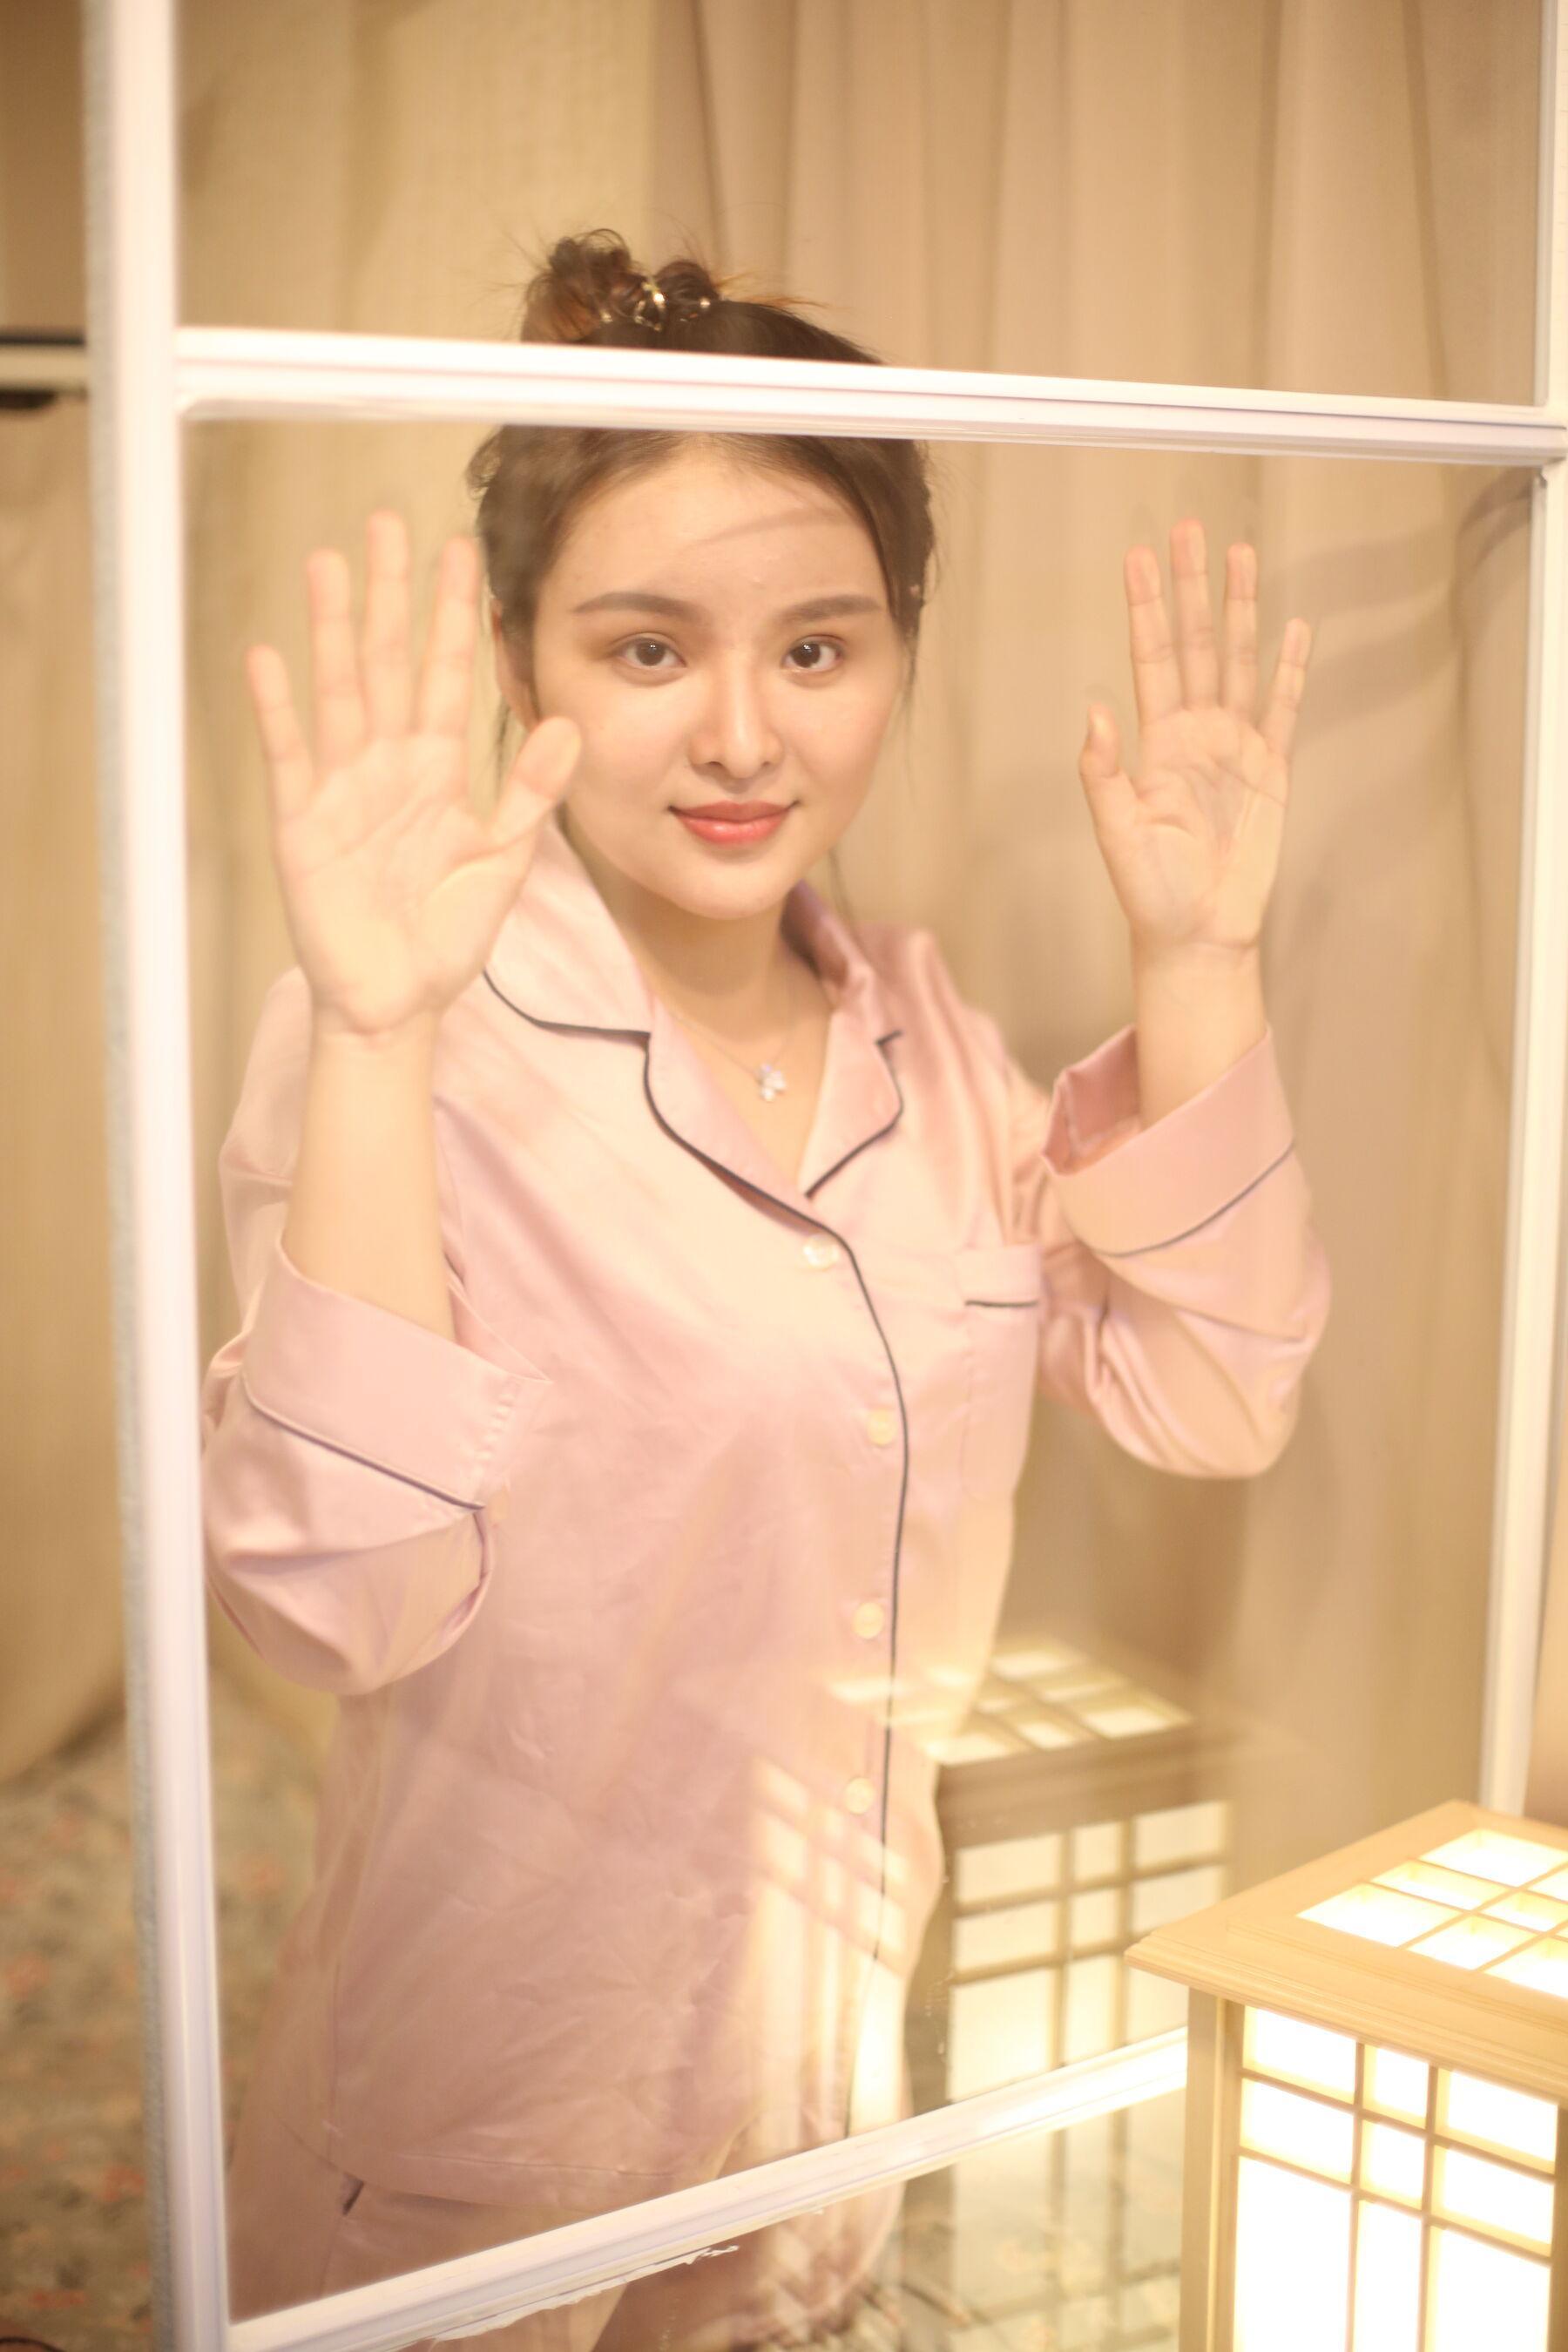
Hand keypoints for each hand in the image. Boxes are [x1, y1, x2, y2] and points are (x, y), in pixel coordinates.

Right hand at [246, 510, 580, 1039]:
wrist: (398, 1004)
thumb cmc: (447, 937)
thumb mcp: (504, 862)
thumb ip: (530, 794)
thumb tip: (569, 725)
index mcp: (438, 772)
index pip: (449, 676)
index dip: (455, 616)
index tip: (463, 552)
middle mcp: (388, 767)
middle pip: (390, 663)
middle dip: (391, 594)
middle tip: (387, 522)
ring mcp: (342, 789)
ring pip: (340, 692)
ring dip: (332, 630)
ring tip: (326, 564)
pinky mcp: (302, 824)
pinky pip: (291, 755)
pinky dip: (280, 709)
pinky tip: (269, 657)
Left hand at [1077, 519, 1311, 964]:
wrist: (1199, 933)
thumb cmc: (1151, 892)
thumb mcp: (1117, 834)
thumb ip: (1104, 774)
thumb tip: (1096, 711)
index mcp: (1157, 744)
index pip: (1151, 659)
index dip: (1145, 608)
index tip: (1137, 557)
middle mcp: (1196, 735)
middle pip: (1197, 644)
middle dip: (1192, 589)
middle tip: (1190, 530)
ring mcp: (1236, 749)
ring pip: (1241, 663)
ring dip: (1241, 611)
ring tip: (1241, 556)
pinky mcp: (1272, 772)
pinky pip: (1283, 710)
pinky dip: (1291, 670)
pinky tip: (1294, 628)